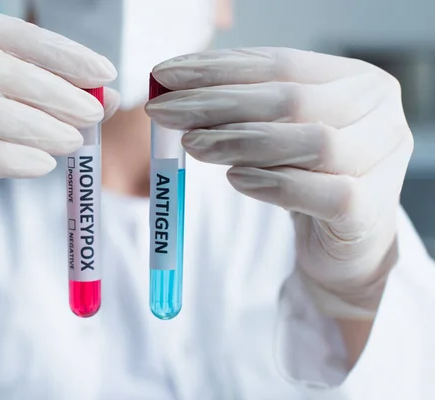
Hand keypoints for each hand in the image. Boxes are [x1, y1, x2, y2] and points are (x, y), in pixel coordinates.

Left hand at [146, 48, 412, 318]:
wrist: (346, 243)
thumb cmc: (308, 178)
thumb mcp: (278, 134)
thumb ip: (243, 108)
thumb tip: (173, 90)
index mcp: (356, 80)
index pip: (280, 64)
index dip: (218, 68)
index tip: (165, 75)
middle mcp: (379, 114)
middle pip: (291, 99)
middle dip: (217, 103)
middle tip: (164, 110)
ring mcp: (382, 161)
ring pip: (311, 142)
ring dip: (240, 141)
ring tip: (192, 144)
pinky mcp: (370, 209)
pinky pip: (322, 192)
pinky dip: (275, 184)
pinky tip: (235, 179)